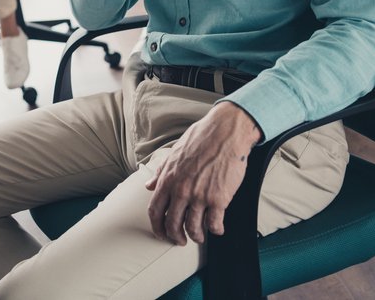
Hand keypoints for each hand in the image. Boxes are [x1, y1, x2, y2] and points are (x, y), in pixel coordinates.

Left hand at [144, 102, 262, 244]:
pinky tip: (217, 228)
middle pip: (172, 224)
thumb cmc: (200, 139)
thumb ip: (161, 172)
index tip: (161, 233)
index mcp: (168, 179)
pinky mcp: (219, 199)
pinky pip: (215, 223)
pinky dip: (215, 230)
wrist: (225, 132)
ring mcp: (200, 196)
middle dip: (175, 237)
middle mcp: (181, 190)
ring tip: (200, 237)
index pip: (155, 211)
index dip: (157, 227)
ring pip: (193, 228)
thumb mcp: (174, 153)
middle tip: (180, 241)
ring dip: (196, 236)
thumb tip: (149, 185)